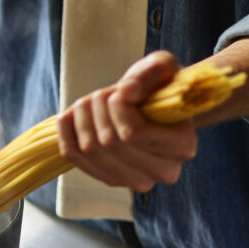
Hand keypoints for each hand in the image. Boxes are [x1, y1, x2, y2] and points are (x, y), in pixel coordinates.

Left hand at [57, 51, 197, 192]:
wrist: (152, 109)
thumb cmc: (160, 87)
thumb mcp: (162, 67)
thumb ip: (151, 71)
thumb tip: (127, 90)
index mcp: (182, 145)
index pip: (134, 133)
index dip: (117, 107)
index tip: (119, 90)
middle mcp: (163, 171)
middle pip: (110, 142)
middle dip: (97, 110)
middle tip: (100, 94)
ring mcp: (135, 181)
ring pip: (90, 151)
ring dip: (81, 120)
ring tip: (87, 103)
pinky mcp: (110, 180)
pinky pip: (75, 158)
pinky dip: (66, 133)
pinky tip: (69, 117)